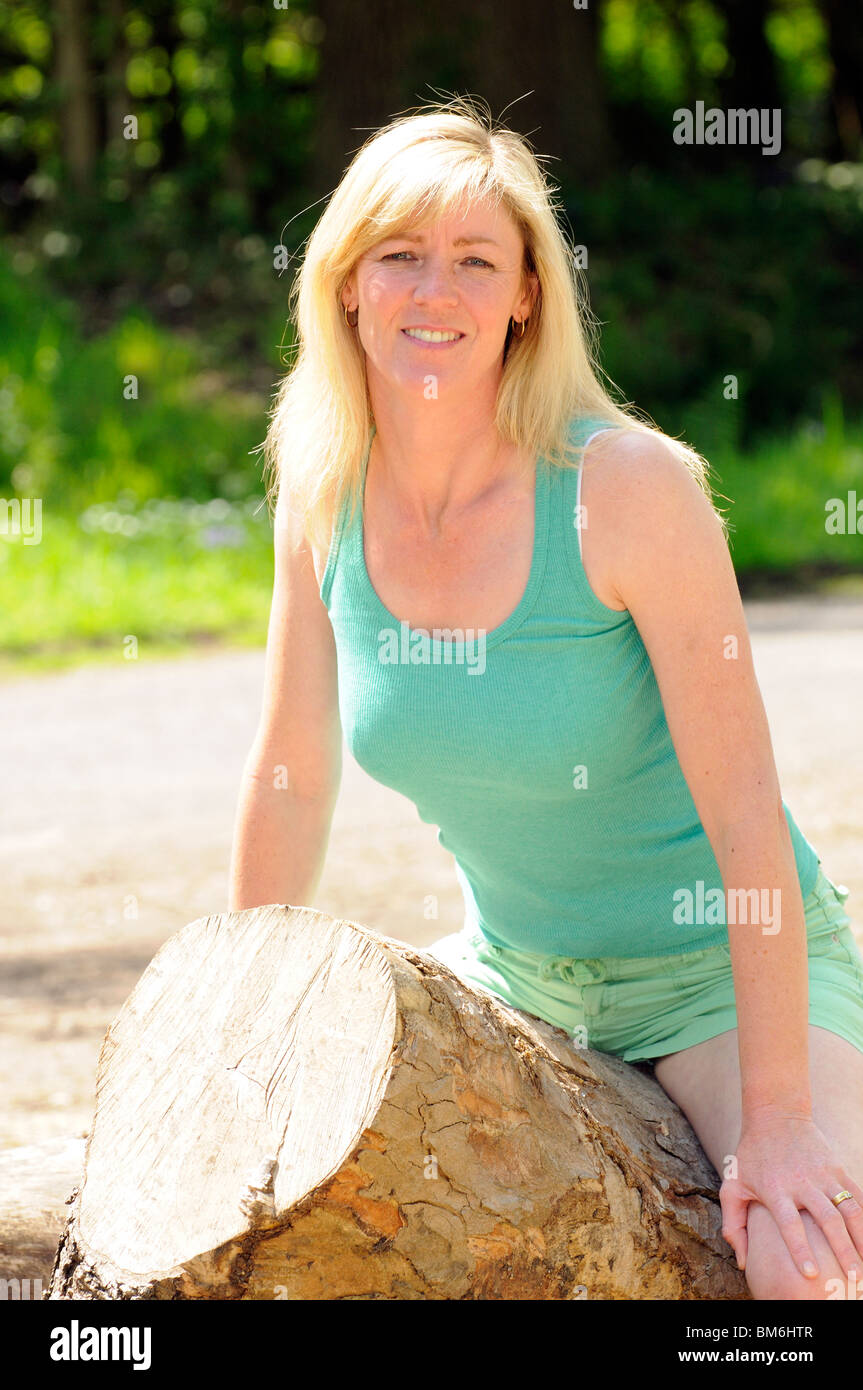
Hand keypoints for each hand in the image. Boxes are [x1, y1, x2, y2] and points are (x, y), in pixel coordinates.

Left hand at [720, 1112, 862, 1281]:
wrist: (776, 1115)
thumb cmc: (751, 1156)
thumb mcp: (733, 1185)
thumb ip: (733, 1224)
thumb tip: (741, 1262)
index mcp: (775, 1189)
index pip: (790, 1224)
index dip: (800, 1249)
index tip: (811, 1274)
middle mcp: (802, 1183)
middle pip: (828, 1220)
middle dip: (842, 1251)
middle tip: (852, 1278)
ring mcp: (823, 1175)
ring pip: (849, 1209)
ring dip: (860, 1237)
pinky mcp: (837, 1169)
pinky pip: (857, 1195)